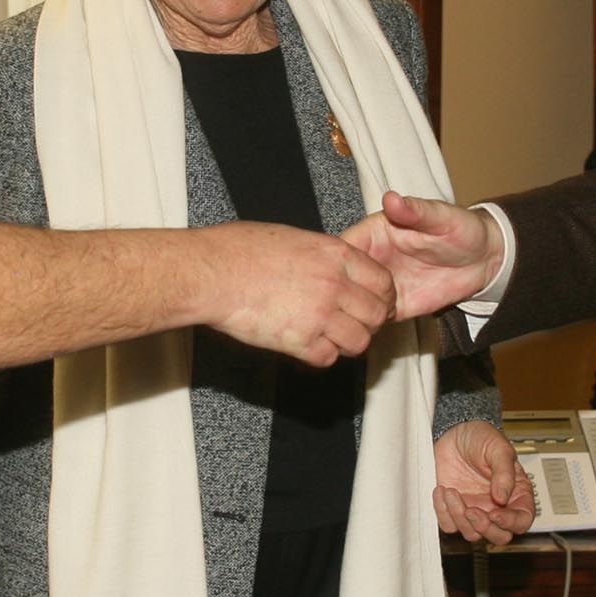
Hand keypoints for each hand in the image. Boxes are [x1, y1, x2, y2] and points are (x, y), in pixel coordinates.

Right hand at [199, 222, 393, 366]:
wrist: (211, 272)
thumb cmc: (239, 249)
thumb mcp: (293, 237)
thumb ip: (322, 255)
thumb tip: (330, 265)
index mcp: (334, 254)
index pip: (383, 281)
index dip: (384, 297)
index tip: (378, 304)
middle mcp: (333, 284)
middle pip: (377, 314)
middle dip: (371, 323)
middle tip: (359, 326)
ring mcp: (319, 314)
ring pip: (359, 341)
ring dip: (349, 343)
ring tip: (333, 339)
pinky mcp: (299, 341)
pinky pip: (328, 358)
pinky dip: (321, 356)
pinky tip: (308, 347)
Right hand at [341, 191, 505, 319]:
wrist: (483, 259)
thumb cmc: (460, 229)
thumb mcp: (440, 216)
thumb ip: (415, 210)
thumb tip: (391, 198)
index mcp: (374, 233)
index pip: (342, 248)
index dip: (333, 262)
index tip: (330, 275)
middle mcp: (372, 260)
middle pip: (340, 280)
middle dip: (338, 293)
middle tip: (351, 302)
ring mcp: (382, 286)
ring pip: (353, 304)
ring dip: (354, 313)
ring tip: (372, 313)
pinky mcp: (395, 307)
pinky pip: (373, 320)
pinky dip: (370, 326)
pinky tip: (376, 325)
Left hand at [433, 419, 536, 544]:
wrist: (454, 431)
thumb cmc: (481, 438)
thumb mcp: (498, 448)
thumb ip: (504, 472)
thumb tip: (503, 497)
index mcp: (516, 494)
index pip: (521, 520)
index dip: (510, 523)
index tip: (495, 514)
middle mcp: (497, 507)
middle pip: (499, 536)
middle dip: (484, 528)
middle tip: (472, 510)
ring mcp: (475, 510)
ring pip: (472, 534)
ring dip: (460, 517)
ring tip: (452, 491)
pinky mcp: (454, 509)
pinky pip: (449, 525)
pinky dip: (443, 512)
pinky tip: (442, 490)